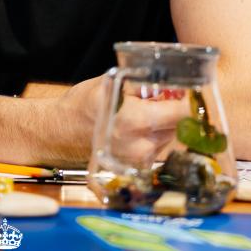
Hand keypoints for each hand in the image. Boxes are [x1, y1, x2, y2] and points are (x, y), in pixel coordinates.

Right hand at [49, 78, 188, 167]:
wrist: (60, 132)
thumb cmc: (84, 103)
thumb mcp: (112, 82)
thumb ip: (143, 83)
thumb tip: (172, 82)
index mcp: (137, 120)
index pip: (182, 112)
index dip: (190, 100)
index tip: (190, 91)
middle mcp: (142, 145)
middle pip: (180, 124)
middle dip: (176, 110)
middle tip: (165, 95)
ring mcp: (140, 160)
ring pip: (171, 136)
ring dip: (166, 123)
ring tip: (145, 110)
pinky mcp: (138, 168)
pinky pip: (159, 147)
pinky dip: (155, 135)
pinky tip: (138, 127)